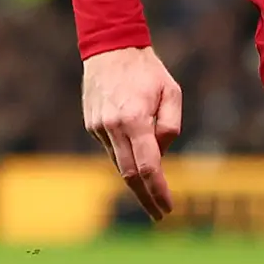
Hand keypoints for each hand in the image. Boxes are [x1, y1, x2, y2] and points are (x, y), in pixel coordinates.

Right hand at [82, 46, 183, 220]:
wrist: (110, 48)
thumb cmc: (147, 70)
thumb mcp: (172, 92)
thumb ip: (171, 126)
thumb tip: (160, 153)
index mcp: (135, 119)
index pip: (148, 167)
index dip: (158, 191)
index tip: (168, 208)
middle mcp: (113, 127)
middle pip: (129, 175)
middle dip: (145, 197)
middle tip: (159, 214)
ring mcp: (99, 127)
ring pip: (118, 163)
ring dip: (136, 179)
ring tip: (153, 188)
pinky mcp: (91, 125)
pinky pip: (112, 149)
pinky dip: (125, 157)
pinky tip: (136, 153)